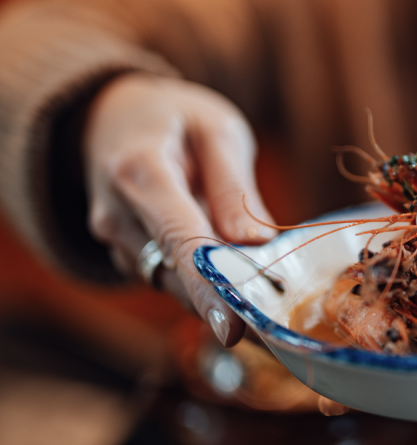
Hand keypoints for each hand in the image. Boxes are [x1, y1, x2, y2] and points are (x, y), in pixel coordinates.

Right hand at [84, 73, 275, 346]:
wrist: (110, 115)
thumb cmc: (174, 117)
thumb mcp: (216, 129)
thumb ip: (234, 187)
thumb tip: (255, 244)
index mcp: (140, 171)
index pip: (179, 241)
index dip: (208, 289)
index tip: (233, 329)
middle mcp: (117, 214)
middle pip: (176, 274)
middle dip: (227, 298)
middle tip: (279, 318)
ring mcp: (116, 240)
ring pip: (174, 285)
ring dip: (217, 292)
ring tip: (265, 291)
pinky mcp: (126, 256)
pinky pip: (169, 280)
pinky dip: (203, 283)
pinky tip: (234, 273)